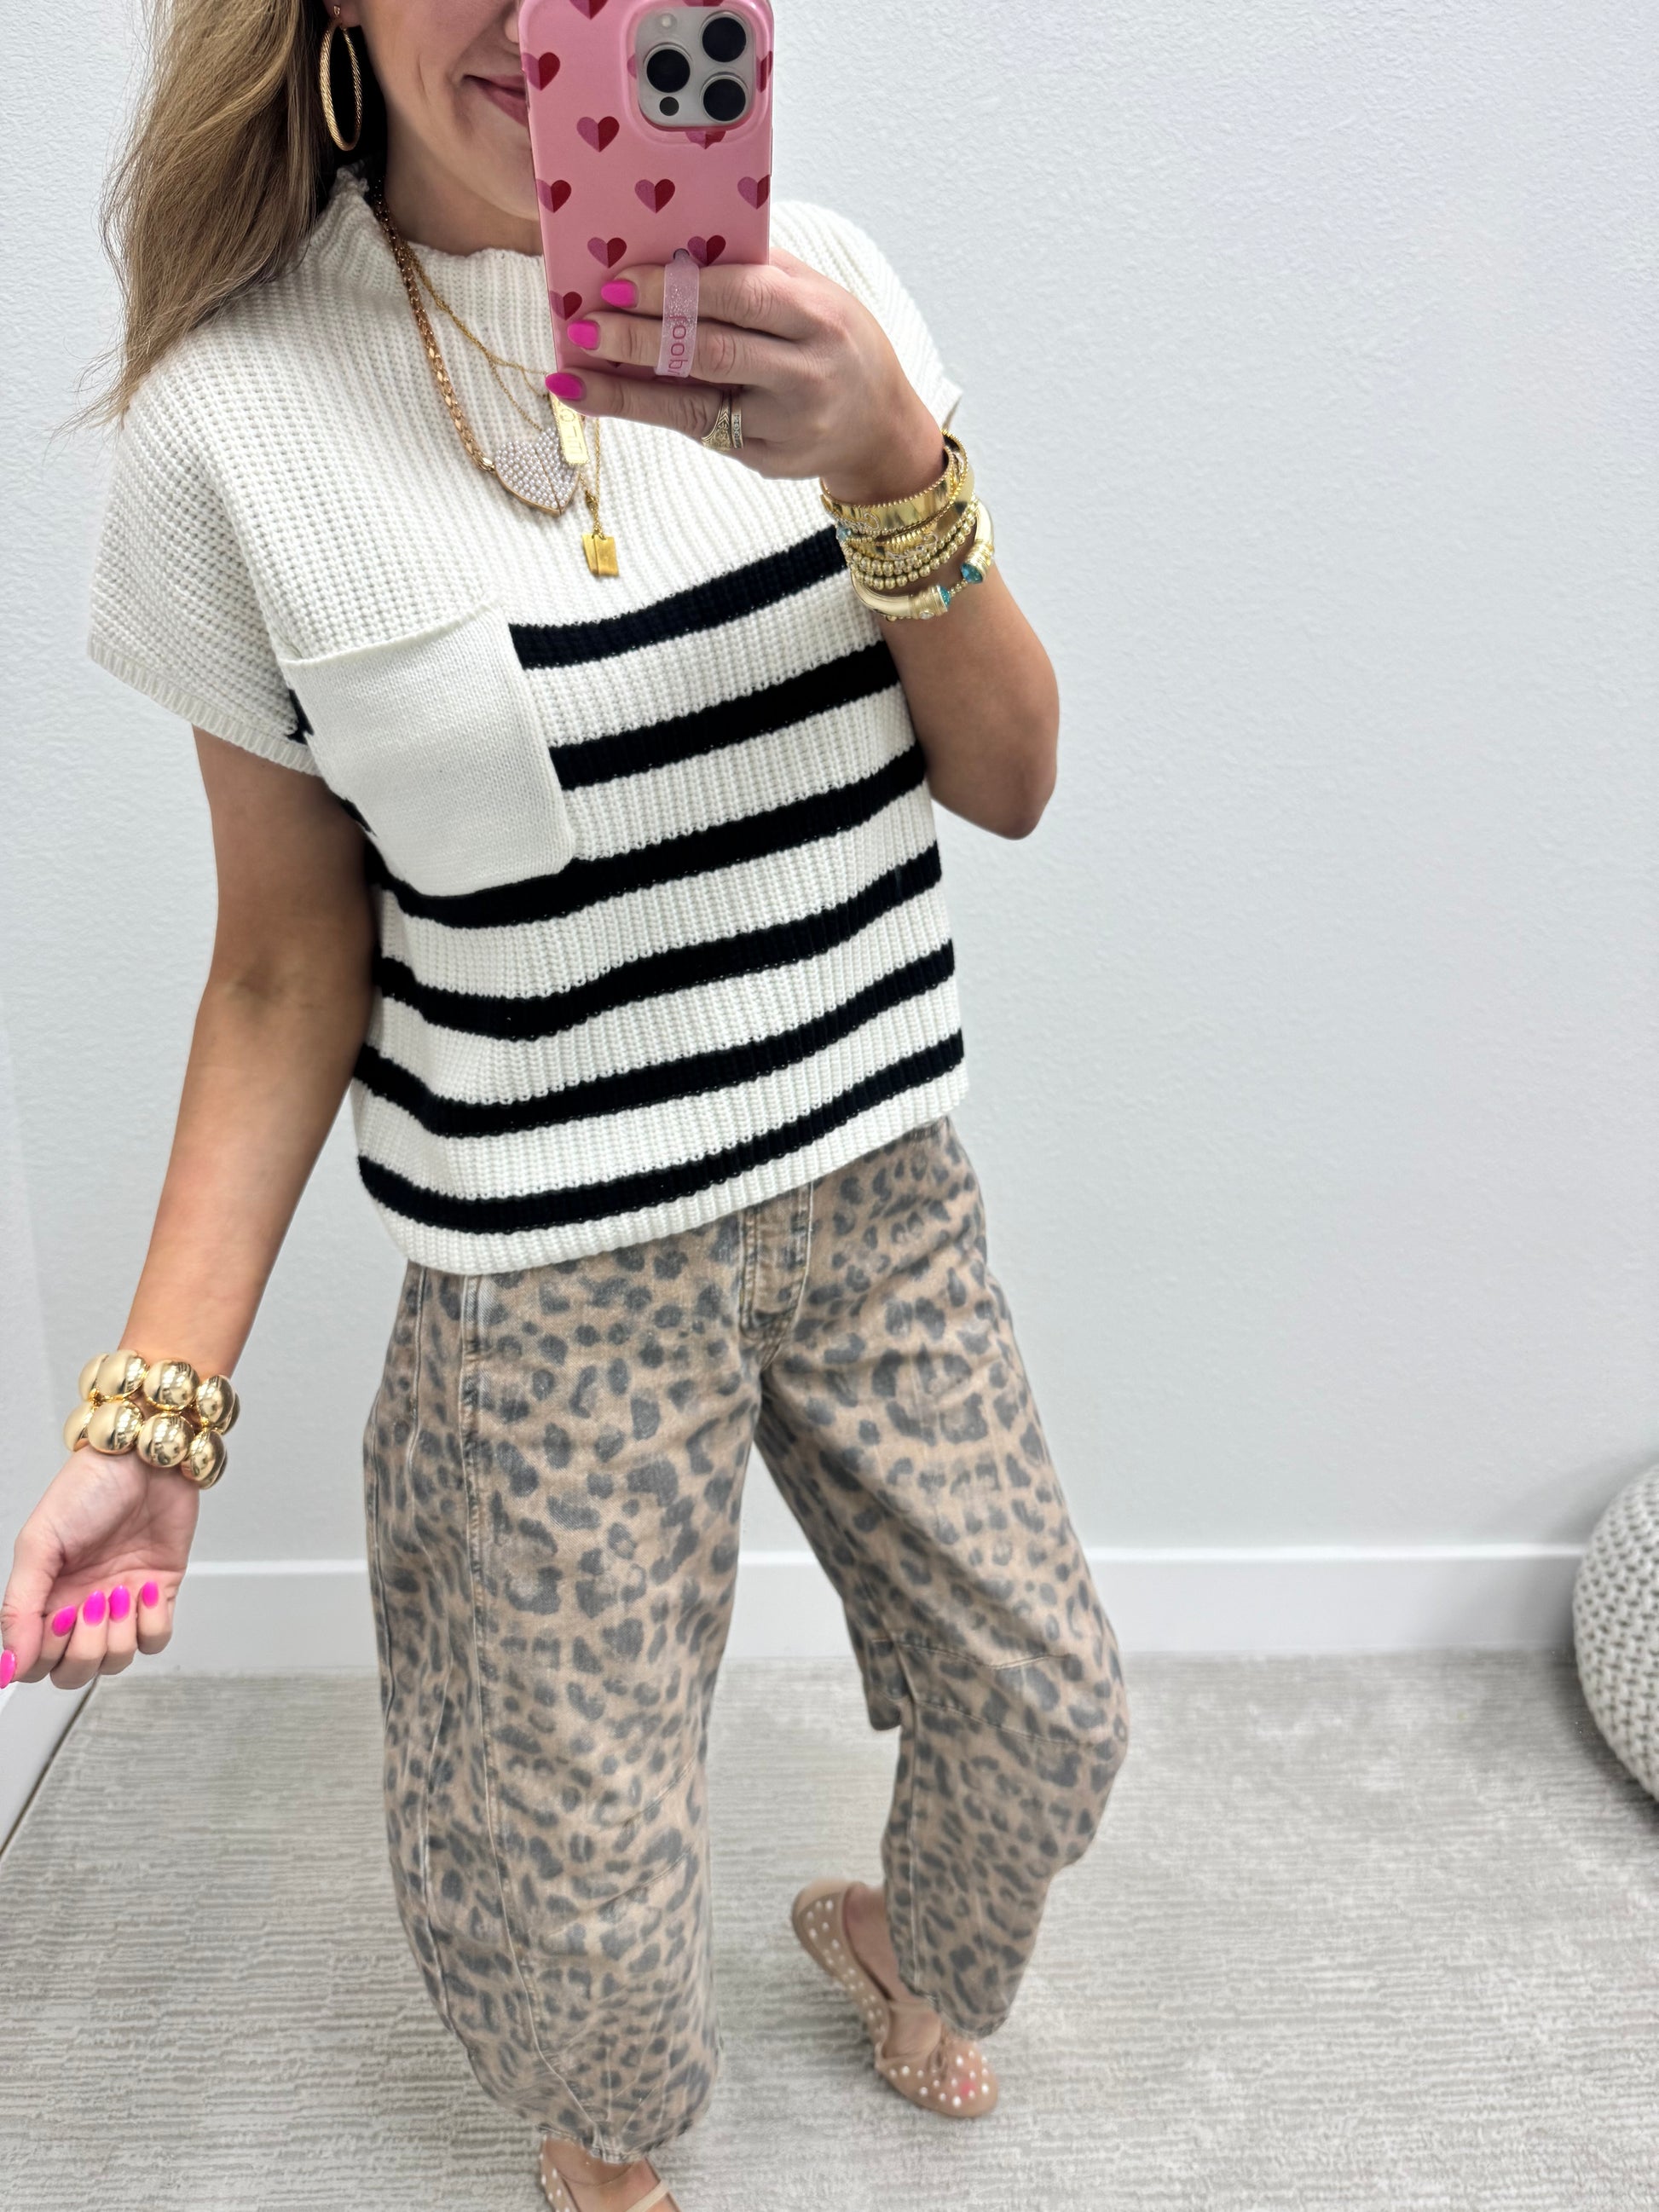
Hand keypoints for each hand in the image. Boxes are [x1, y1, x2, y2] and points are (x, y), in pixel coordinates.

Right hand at [1, 1449, 197, 1689]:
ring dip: (118, 1634)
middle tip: (91, 1605)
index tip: (57, 1620)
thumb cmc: (88, 1489)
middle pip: (75, 1672)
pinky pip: (155, 1639)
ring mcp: (120, 1605)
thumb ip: (20, 1607)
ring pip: (116, 1661)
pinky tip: (146, 1588)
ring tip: (120, 1591)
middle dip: (84, 1651)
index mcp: (45, 1599)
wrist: (145, 1460)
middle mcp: (79, 1608)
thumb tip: (9, 1666)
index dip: (44, 1657)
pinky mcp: (158, 1596)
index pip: (35, 1664)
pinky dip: (152, 1623)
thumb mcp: (38, 1543)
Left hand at [546, 248, 946, 502]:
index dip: (674, 290)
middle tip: (582, 326)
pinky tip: (599, 397)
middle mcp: (804, 372)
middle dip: (639, 339)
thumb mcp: (814, 293)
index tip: (615, 281)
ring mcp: (786, 424)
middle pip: (711, 352)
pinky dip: (644, 412)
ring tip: (572, 373)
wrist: (880, 426)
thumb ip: (756, 269)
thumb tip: (671, 240)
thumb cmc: (834, 342)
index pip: (739, 295)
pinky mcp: (767, 460)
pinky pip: (697, 430)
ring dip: (626, 387)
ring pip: (694, 403)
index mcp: (816, 315)